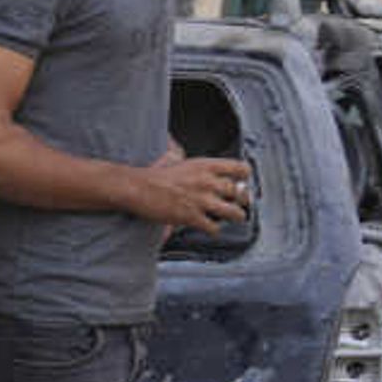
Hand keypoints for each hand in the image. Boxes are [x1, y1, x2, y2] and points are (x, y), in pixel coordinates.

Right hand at [137, 153, 252, 231]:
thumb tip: (177, 152)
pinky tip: (211, 228)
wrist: (136, 188)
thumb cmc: (152, 176)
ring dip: (236, 217)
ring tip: (235, 218)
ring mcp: (201, 200)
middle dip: (242, 200)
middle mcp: (208, 182)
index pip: (241, 169)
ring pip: (234, 212)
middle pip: (240, 193)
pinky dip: (214, 229)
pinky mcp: (192, 217)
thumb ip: (184, 158)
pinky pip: (214, 227)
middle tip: (240, 204)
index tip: (242, 183)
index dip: (244, 177)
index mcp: (206, 165)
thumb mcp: (174, 159)